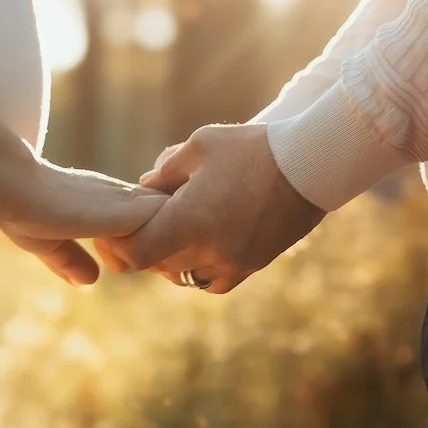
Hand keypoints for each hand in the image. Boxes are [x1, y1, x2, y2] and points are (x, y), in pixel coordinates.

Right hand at [0, 162, 166, 287]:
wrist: (14, 186)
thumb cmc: (21, 209)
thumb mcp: (48, 242)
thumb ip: (69, 259)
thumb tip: (88, 281)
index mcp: (109, 202)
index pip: (153, 220)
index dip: (154, 244)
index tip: (133, 265)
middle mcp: (125, 197)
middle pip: (176, 219)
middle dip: (174, 249)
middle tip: (156, 271)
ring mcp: (130, 202)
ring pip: (180, 223)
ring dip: (172, 252)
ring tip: (152, 270)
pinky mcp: (129, 211)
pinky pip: (169, 231)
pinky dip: (164, 253)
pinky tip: (139, 266)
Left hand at [95, 123, 323, 293]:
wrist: (310, 166)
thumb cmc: (252, 148)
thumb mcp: (200, 145)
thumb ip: (165, 170)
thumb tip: (142, 188)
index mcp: (190, 219)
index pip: (137, 253)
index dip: (120, 245)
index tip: (118, 228)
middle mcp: (210, 249)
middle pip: (158, 265)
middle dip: (147, 246)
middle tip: (144, 223)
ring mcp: (233, 262)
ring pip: (184, 276)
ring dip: (172, 259)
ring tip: (173, 232)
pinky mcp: (252, 265)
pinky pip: (213, 282)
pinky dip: (200, 270)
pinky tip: (200, 247)